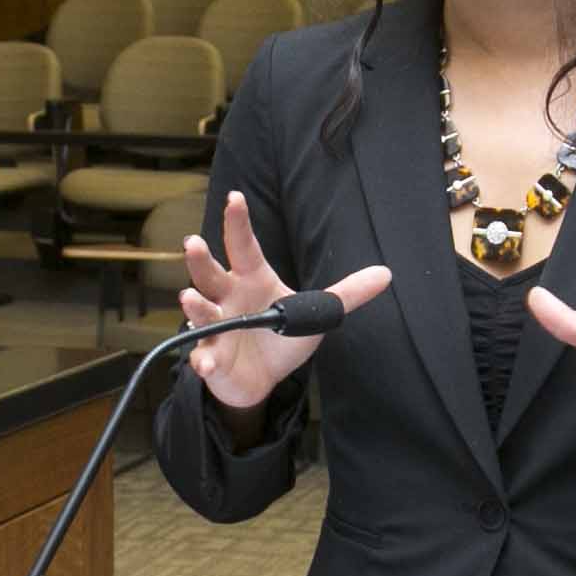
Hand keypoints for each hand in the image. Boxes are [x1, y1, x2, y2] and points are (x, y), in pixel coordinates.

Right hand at [180, 191, 391, 413]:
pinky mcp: (212, 359)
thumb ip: (347, 293)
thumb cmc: (281, 336)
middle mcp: (228, 298)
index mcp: (252, 278)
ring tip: (190, 297)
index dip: (238, 222)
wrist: (261, 378)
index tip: (235, 197)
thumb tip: (386, 273)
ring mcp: (216, 328)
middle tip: (193, 243)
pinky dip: (203, 361)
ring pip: (201, 311)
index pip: (244, 246)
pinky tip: (204, 364)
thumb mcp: (314, 312)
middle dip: (200, 260)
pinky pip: (204, 358)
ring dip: (195, 306)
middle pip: (210, 273)